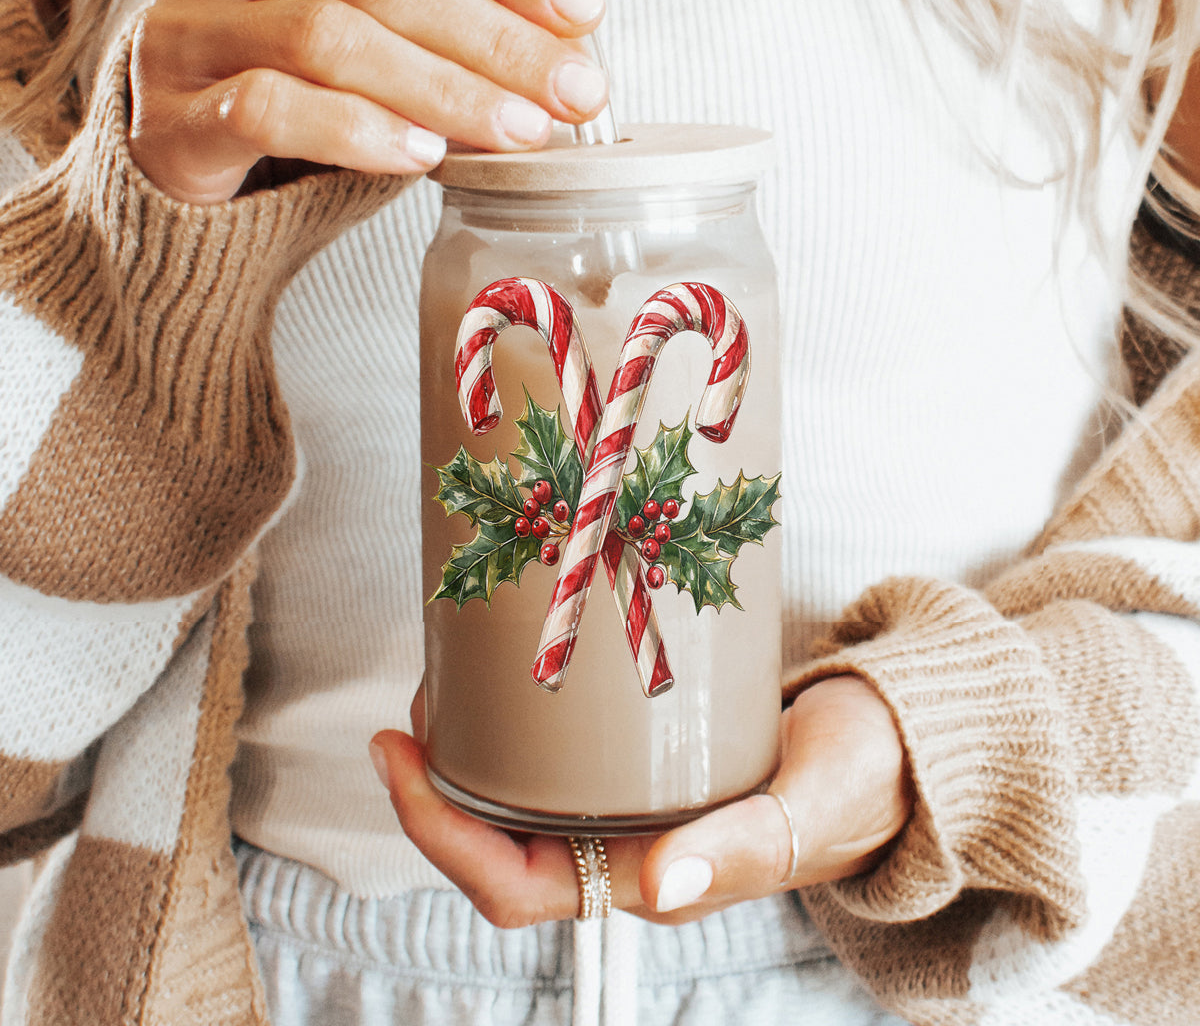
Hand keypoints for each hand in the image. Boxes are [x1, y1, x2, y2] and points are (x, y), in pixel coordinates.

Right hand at [129, 0, 608, 202]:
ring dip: (444, 89)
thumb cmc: (294, 84)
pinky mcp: (171, 113)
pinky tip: (421, 155)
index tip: (581, 10)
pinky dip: (359, 131)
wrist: (176, 151)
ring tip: (517, 131)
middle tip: (571, 91)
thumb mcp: (366, 28)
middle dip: (495, 38)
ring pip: (332, 39)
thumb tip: (565, 50)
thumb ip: (441, 22)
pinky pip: (270, 108)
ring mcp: (192, 25)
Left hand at [369, 675, 912, 927]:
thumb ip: (745, 845)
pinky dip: (517, 724)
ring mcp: (631, 808)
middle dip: (435, 786)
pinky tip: (509, 675)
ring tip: (445, 684)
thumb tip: (661, 880)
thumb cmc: (860, 780)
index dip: (439, 832)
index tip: (397, 753)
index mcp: (651, 878)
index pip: (511, 887)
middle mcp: (625, 850)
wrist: (892, 748)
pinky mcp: (642, 765)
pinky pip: (557, 759)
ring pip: (518, 800)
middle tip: (413, 706)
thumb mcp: (811, 806)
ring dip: (469, 753)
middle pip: (493, 844)